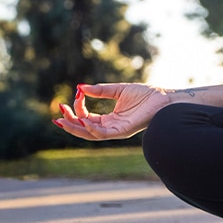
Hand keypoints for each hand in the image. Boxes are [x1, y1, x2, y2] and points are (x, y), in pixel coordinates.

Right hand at [53, 83, 170, 140]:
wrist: (164, 98)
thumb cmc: (145, 95)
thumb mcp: (118, 90)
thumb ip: (100, 90)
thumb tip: (80, 87)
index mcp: (110, 119)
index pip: (87, 118)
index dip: (78, 109)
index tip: (76, 93)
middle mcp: (112, 127)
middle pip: (85, 129)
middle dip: (70, 123)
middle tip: (58, 114)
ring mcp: (117, 131)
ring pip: (91, 134)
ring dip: (76, 127)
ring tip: (64, 118)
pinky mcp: (123, 131)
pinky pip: (104, 134)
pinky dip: (92, 129)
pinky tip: (84, 121)